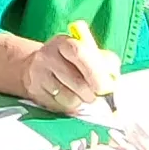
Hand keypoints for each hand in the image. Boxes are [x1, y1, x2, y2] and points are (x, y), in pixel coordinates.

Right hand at [0, 31, 121, 115]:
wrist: (37, 67)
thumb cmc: (71, 62)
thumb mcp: (86, 53)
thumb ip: (104, 62)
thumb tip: (114, 78)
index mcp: (64, 42)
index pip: (80, 53)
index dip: (96, 72)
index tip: (106, 87)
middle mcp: (47, 55)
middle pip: (76, 80)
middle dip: (91, 93)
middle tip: (97, 97)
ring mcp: (38, 74)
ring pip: (68, 97)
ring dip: (80, 101)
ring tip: (80, 96)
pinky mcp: (34, 91)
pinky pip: (58, 106)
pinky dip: (68, 107)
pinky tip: (67, 98)